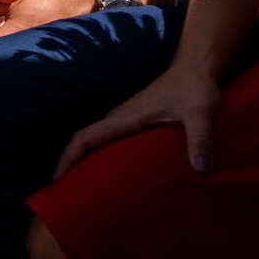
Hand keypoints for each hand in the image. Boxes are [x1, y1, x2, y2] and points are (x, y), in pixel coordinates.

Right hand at [55, 64, 220, 178]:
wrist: (194, 68)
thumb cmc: (195, 88)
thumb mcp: (201, 113)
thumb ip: (201, 139)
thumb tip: (201, 170)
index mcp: (126, 118)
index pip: (86, 137)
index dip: (68, 157)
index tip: (57, 177)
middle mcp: (119, 117)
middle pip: (84, 140)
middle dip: (69, 162)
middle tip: (65, 190)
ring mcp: (125, 117)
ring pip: (95, 138)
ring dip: (83, 157)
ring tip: (81, 183)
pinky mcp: (134, 119)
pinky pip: (107, 137)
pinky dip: (98, 152)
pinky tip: (108, 166)